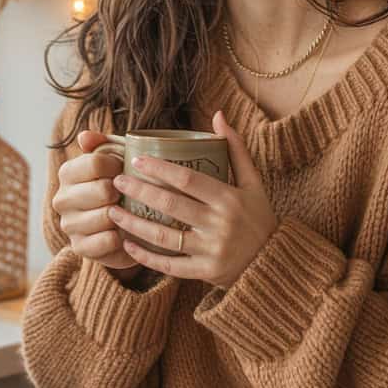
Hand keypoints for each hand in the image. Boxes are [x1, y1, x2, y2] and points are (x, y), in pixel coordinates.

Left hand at [106, 110, 277, 289]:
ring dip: (134, 224)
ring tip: (113, 211)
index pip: (188, 179)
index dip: (160, 169)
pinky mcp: (205, 272)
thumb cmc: (259, 217)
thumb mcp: (253, 182)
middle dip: (140, 191)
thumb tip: (218, 114)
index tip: (136, 160)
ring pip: (164, 237)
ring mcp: (211, 250)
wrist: (274, 263)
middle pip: (171, 205)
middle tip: (117, 181)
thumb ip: (235, 148)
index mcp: (229, 199)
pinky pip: (169, 266)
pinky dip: (146, 256)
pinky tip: (127, 244)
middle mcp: (219, 224)